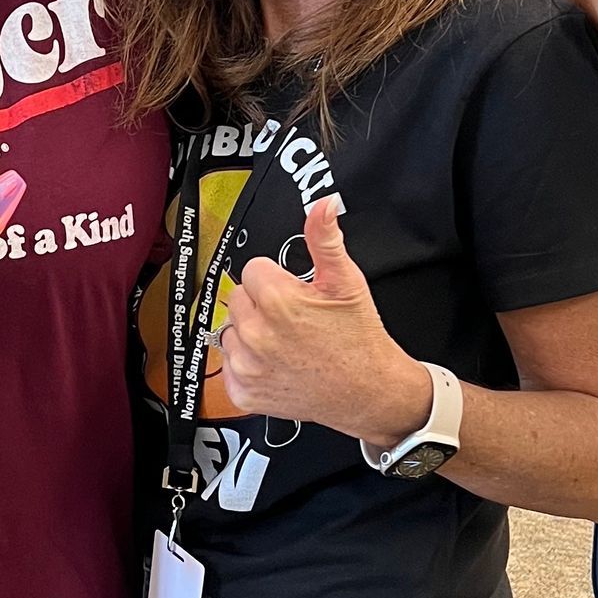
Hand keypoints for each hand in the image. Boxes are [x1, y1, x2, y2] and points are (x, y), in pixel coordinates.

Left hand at [218, 198, 430, 440]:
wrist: (369, 391)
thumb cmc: (359, 339)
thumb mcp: (346, 282)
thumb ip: (325, 239)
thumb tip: (323, 205)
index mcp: (277, 300)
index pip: (252, 269)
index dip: (277, 280)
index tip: (295, 294)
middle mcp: (256, 334)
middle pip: (238, 298)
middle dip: (262, 304)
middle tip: (293, 319)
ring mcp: (247, 366)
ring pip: (231, 331)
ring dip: (252, 333)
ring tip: (286, 343)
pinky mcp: (244, 391)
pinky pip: (229, 366)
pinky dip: (248, 365)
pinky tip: (276, 365)